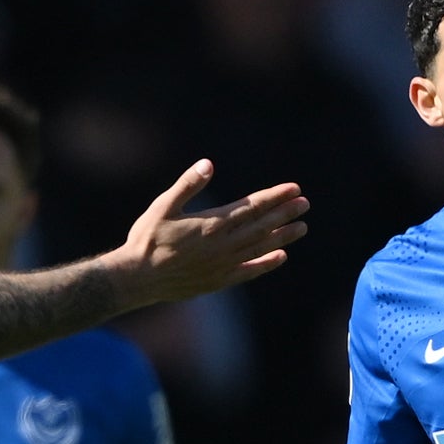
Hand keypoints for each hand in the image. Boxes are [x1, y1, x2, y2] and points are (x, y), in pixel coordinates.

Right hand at [111, 161, 308, 307]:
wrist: (138, 278)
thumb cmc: (147, 238)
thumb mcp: (163, 206)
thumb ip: (187, 185)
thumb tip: (208, 164)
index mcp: (212, 223)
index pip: (252, 207)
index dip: (275, 197)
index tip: (294, 189)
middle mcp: (223, 244)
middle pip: (262, 226)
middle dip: (284, 213)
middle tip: (304, 204)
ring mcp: (223, 264)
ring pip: (260, 247)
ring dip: (283, 236)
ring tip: (302, 227)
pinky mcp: (219, 280)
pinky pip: (249, 270)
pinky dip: (266, 263)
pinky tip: (281, 257)